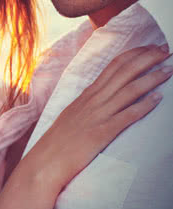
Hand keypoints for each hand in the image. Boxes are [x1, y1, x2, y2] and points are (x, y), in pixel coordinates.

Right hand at [28, 45, 170, 190]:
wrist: (47, 160)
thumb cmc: (59, 140)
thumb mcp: (73, 114)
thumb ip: (89, 103)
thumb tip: (103, 95)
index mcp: (87, 94)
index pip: (113, 67)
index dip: (133, 55)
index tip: (149, 48)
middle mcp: (93, 100)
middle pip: (123, 73)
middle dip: (146, 59)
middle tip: (165, 51)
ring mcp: (98, 115)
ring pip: (128, 91)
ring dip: (151, 79)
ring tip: (168, 70)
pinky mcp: (102, 132)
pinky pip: (127, 116)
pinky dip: (143, 106)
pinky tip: (158, 99)